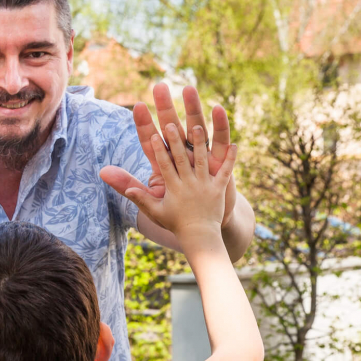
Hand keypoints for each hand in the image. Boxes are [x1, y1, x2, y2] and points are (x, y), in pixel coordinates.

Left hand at [99, 84, 236, 226]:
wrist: (204, 223)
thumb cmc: (175, 211)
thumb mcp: (151, 199)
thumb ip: (128, 185)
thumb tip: (102, 172)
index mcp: (164, 162)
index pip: (151, 140)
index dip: (145, 125)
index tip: (138, 107)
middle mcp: (182, 153)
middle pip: (172, 127)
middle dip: (166, 108)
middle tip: (160, 87)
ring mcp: (201, 155)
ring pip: (196, 127)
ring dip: (193, 109)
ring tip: (189, 90)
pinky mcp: (219, 161)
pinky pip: (220, 140)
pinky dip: (220, 126)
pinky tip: (217, 109)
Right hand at [119, 122, 237, 245]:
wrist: (200, 236)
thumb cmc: (176, 223)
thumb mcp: (156, 211)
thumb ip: (141, 198)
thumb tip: (126, 190)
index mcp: (173, 187)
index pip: (164, 165)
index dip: (159, 150)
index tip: (154, 135)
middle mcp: (188, 184)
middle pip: (180, 159)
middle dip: (175, 141)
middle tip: (170, 124)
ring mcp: (205, 185)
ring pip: (202, 161)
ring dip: (200, 143)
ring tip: (197, 126)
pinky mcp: (219, 189)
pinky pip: (226, 172)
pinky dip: (230, 159)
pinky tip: (234, 144)